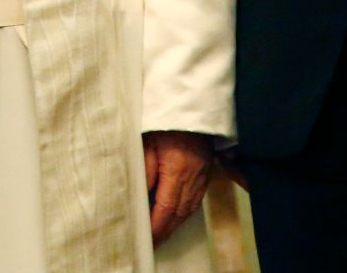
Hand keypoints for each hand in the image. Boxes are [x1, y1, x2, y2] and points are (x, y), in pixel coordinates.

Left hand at [144, 130, 211, 245]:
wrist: (192, 106)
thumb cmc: (165, 122)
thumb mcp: (147, 142)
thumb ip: (144, 170)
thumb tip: (140, 197)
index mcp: (177, 169)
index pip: (166, 207)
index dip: (156, 225)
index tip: (146, 237)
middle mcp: (193, 177)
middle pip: (178, 213)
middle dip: (165, 230)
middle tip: (151, 241)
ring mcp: (202, 176)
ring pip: (188, 209)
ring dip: (174, 223)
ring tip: (160, 233)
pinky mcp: (206, 174)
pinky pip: (195, 200)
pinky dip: (184, 212)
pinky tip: (175, 216)